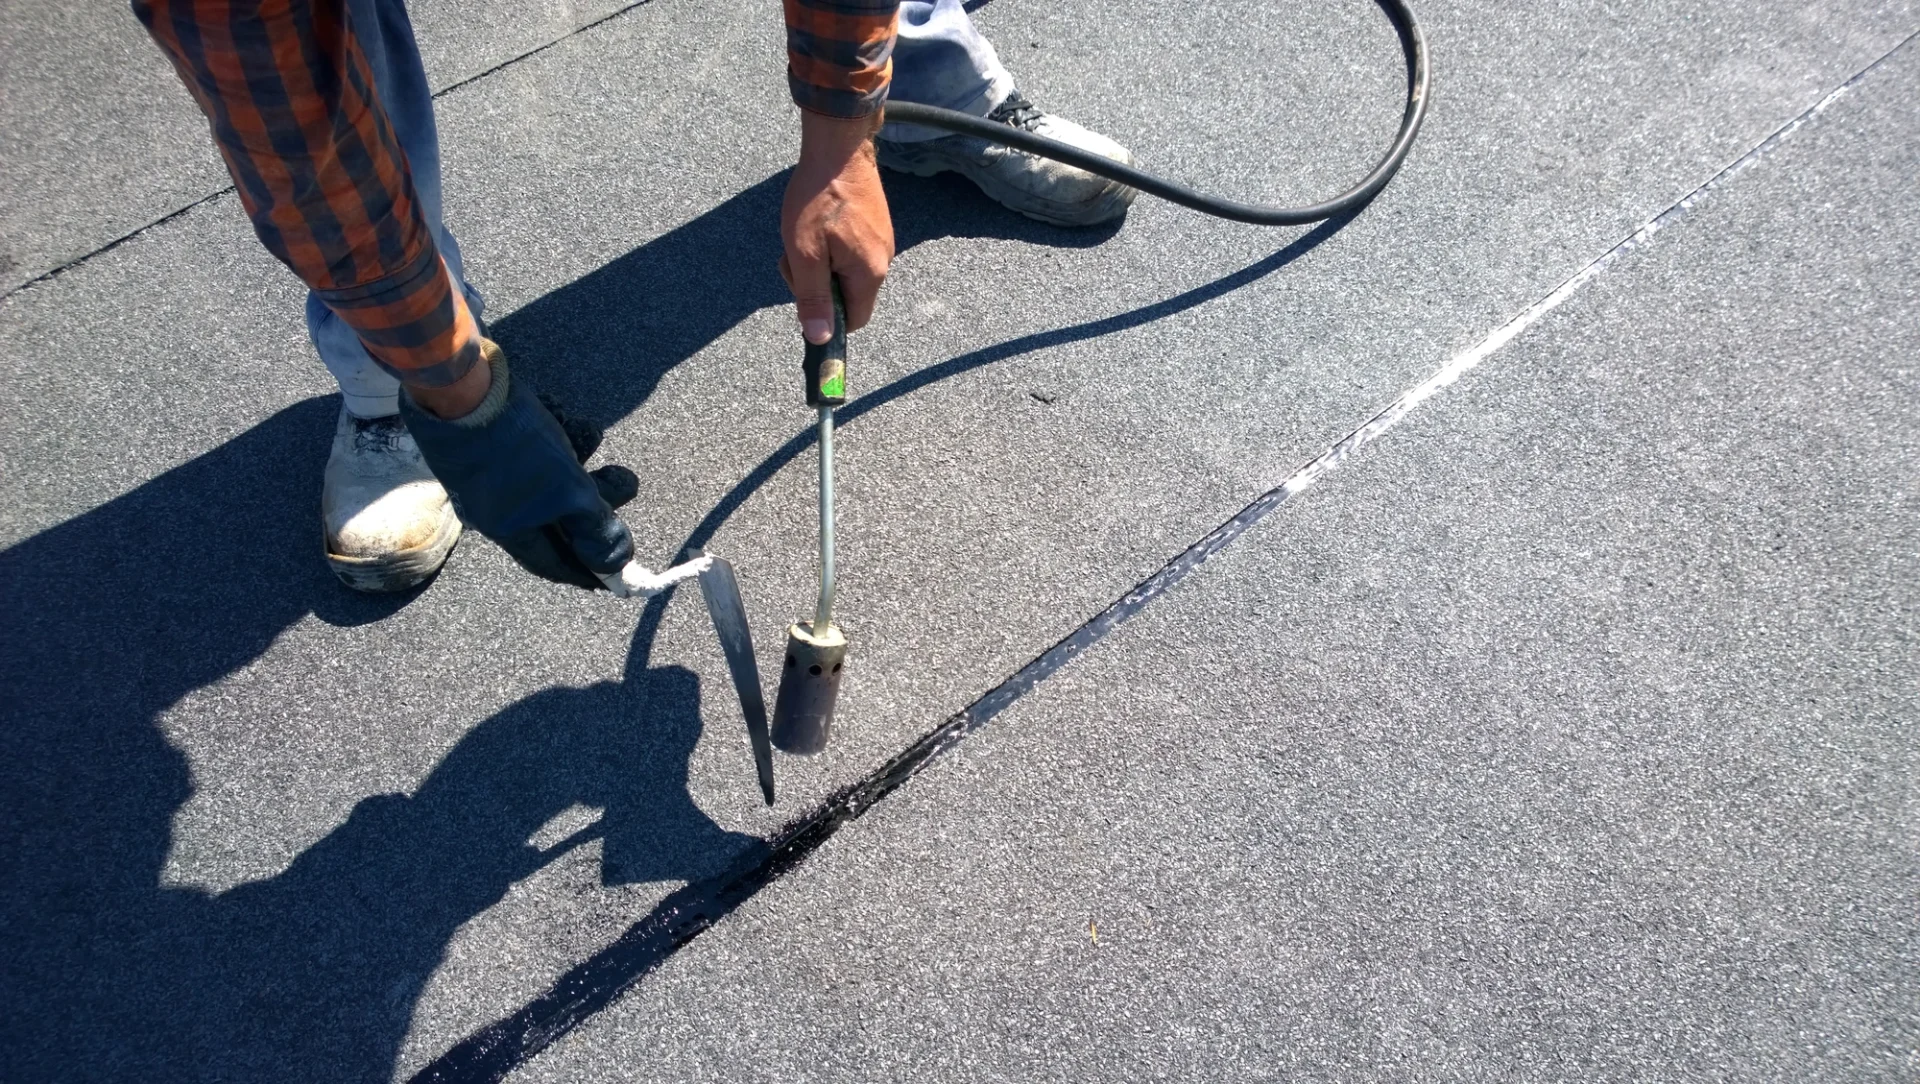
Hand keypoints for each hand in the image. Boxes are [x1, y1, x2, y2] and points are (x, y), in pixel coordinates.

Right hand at [400, 340, 641, 590]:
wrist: (464, 389)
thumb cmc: (518, 447)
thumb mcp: (569, 492)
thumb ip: (595, 528)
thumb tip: (616, 564)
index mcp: (510, 529)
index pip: (552, 563)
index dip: (586, 571)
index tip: (614, 577)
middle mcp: (499, 508)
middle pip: (559, 520)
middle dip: (595, 501)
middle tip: (623, 484)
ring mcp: (494, 476)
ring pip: (552, 480)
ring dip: (581, 464)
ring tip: (594, 440)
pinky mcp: (496, 444)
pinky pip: (538, 453)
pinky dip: (561, 440)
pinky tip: (574, 423)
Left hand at [780, 109, 893, 342]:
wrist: (839, 146)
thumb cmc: (818, 198)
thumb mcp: (805, 253)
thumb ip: (813, 298)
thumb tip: (820, 339)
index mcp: (869, 274)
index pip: (855, 321)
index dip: (828, 317)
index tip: (804, 293)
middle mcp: (882, 262)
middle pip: (849, 296)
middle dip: (818, 284)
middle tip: (796, 256)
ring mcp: (882, 242)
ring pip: (846, 272)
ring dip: (821, 263)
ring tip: (804, 235)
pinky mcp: (876, 226)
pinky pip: (851, 252)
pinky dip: (830, 247)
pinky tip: (817, 224)